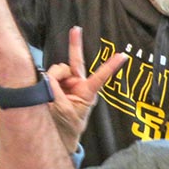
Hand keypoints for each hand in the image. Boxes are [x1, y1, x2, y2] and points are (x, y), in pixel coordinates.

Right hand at [46, 27, 127, 151]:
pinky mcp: (53, 85)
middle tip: (76, 29)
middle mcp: (77, 85)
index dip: (110, 66)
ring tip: (51, 94)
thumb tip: (46, 75)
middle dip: (75, 46)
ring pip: (57, 70)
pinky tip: (45, 88)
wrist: (56, 138)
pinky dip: (46, 80)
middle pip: (75, 62)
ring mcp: (65, 84)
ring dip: (53, 77)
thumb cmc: (66, 127)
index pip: (100, 77)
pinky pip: (48, 75)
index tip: (123, 56)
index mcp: (86, 94)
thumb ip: (54, 89)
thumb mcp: (62, 109)